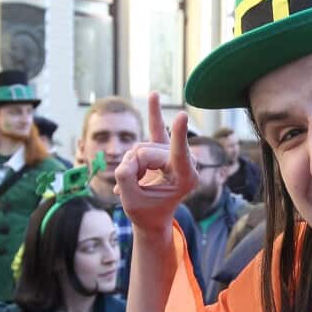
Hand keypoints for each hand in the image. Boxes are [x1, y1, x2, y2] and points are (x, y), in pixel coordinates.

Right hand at [113, 92, 197, 231]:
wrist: (153, 216)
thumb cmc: (146, 212)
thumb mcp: (131, 202)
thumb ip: (124, 179)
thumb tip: (127, 157)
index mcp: (186, 180)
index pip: (179, 154)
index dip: (178, 134)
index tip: (181, 115)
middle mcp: (185, 162)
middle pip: (147, 151)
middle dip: (133, 167)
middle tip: (135, 187)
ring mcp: (175, 152)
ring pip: (142, 147)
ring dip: (132, 165)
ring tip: (139, 181)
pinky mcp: (165, 146)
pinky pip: (156, 126)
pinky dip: (154, 111)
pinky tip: (154, 95)